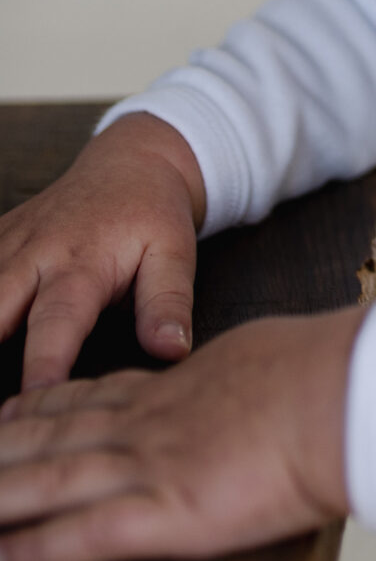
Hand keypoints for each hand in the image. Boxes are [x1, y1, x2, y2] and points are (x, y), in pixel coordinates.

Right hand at [0, 113, 207, 394]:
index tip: (31, 400)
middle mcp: (34, 255)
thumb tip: (171, 351)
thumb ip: (168, 304)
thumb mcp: (174, 255)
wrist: (130, 161)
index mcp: (82, 264)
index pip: (58, 323)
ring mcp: (7, 245)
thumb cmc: (153, 216)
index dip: (43, 364)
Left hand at [0, 304, 360, 560]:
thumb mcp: (268, 354)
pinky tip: (1, 559)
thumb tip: (242, 378)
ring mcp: (153, 466)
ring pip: (51, 480)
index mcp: (178, 385)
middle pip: (54, 435)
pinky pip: (84, 535)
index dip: (42, 407)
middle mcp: (150, 423)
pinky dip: (34, 549)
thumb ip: (238, 375)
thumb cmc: (325, 370)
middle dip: (1, 447)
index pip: (93, 397)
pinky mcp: (169, 513)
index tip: (8, 412)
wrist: (347, 394)